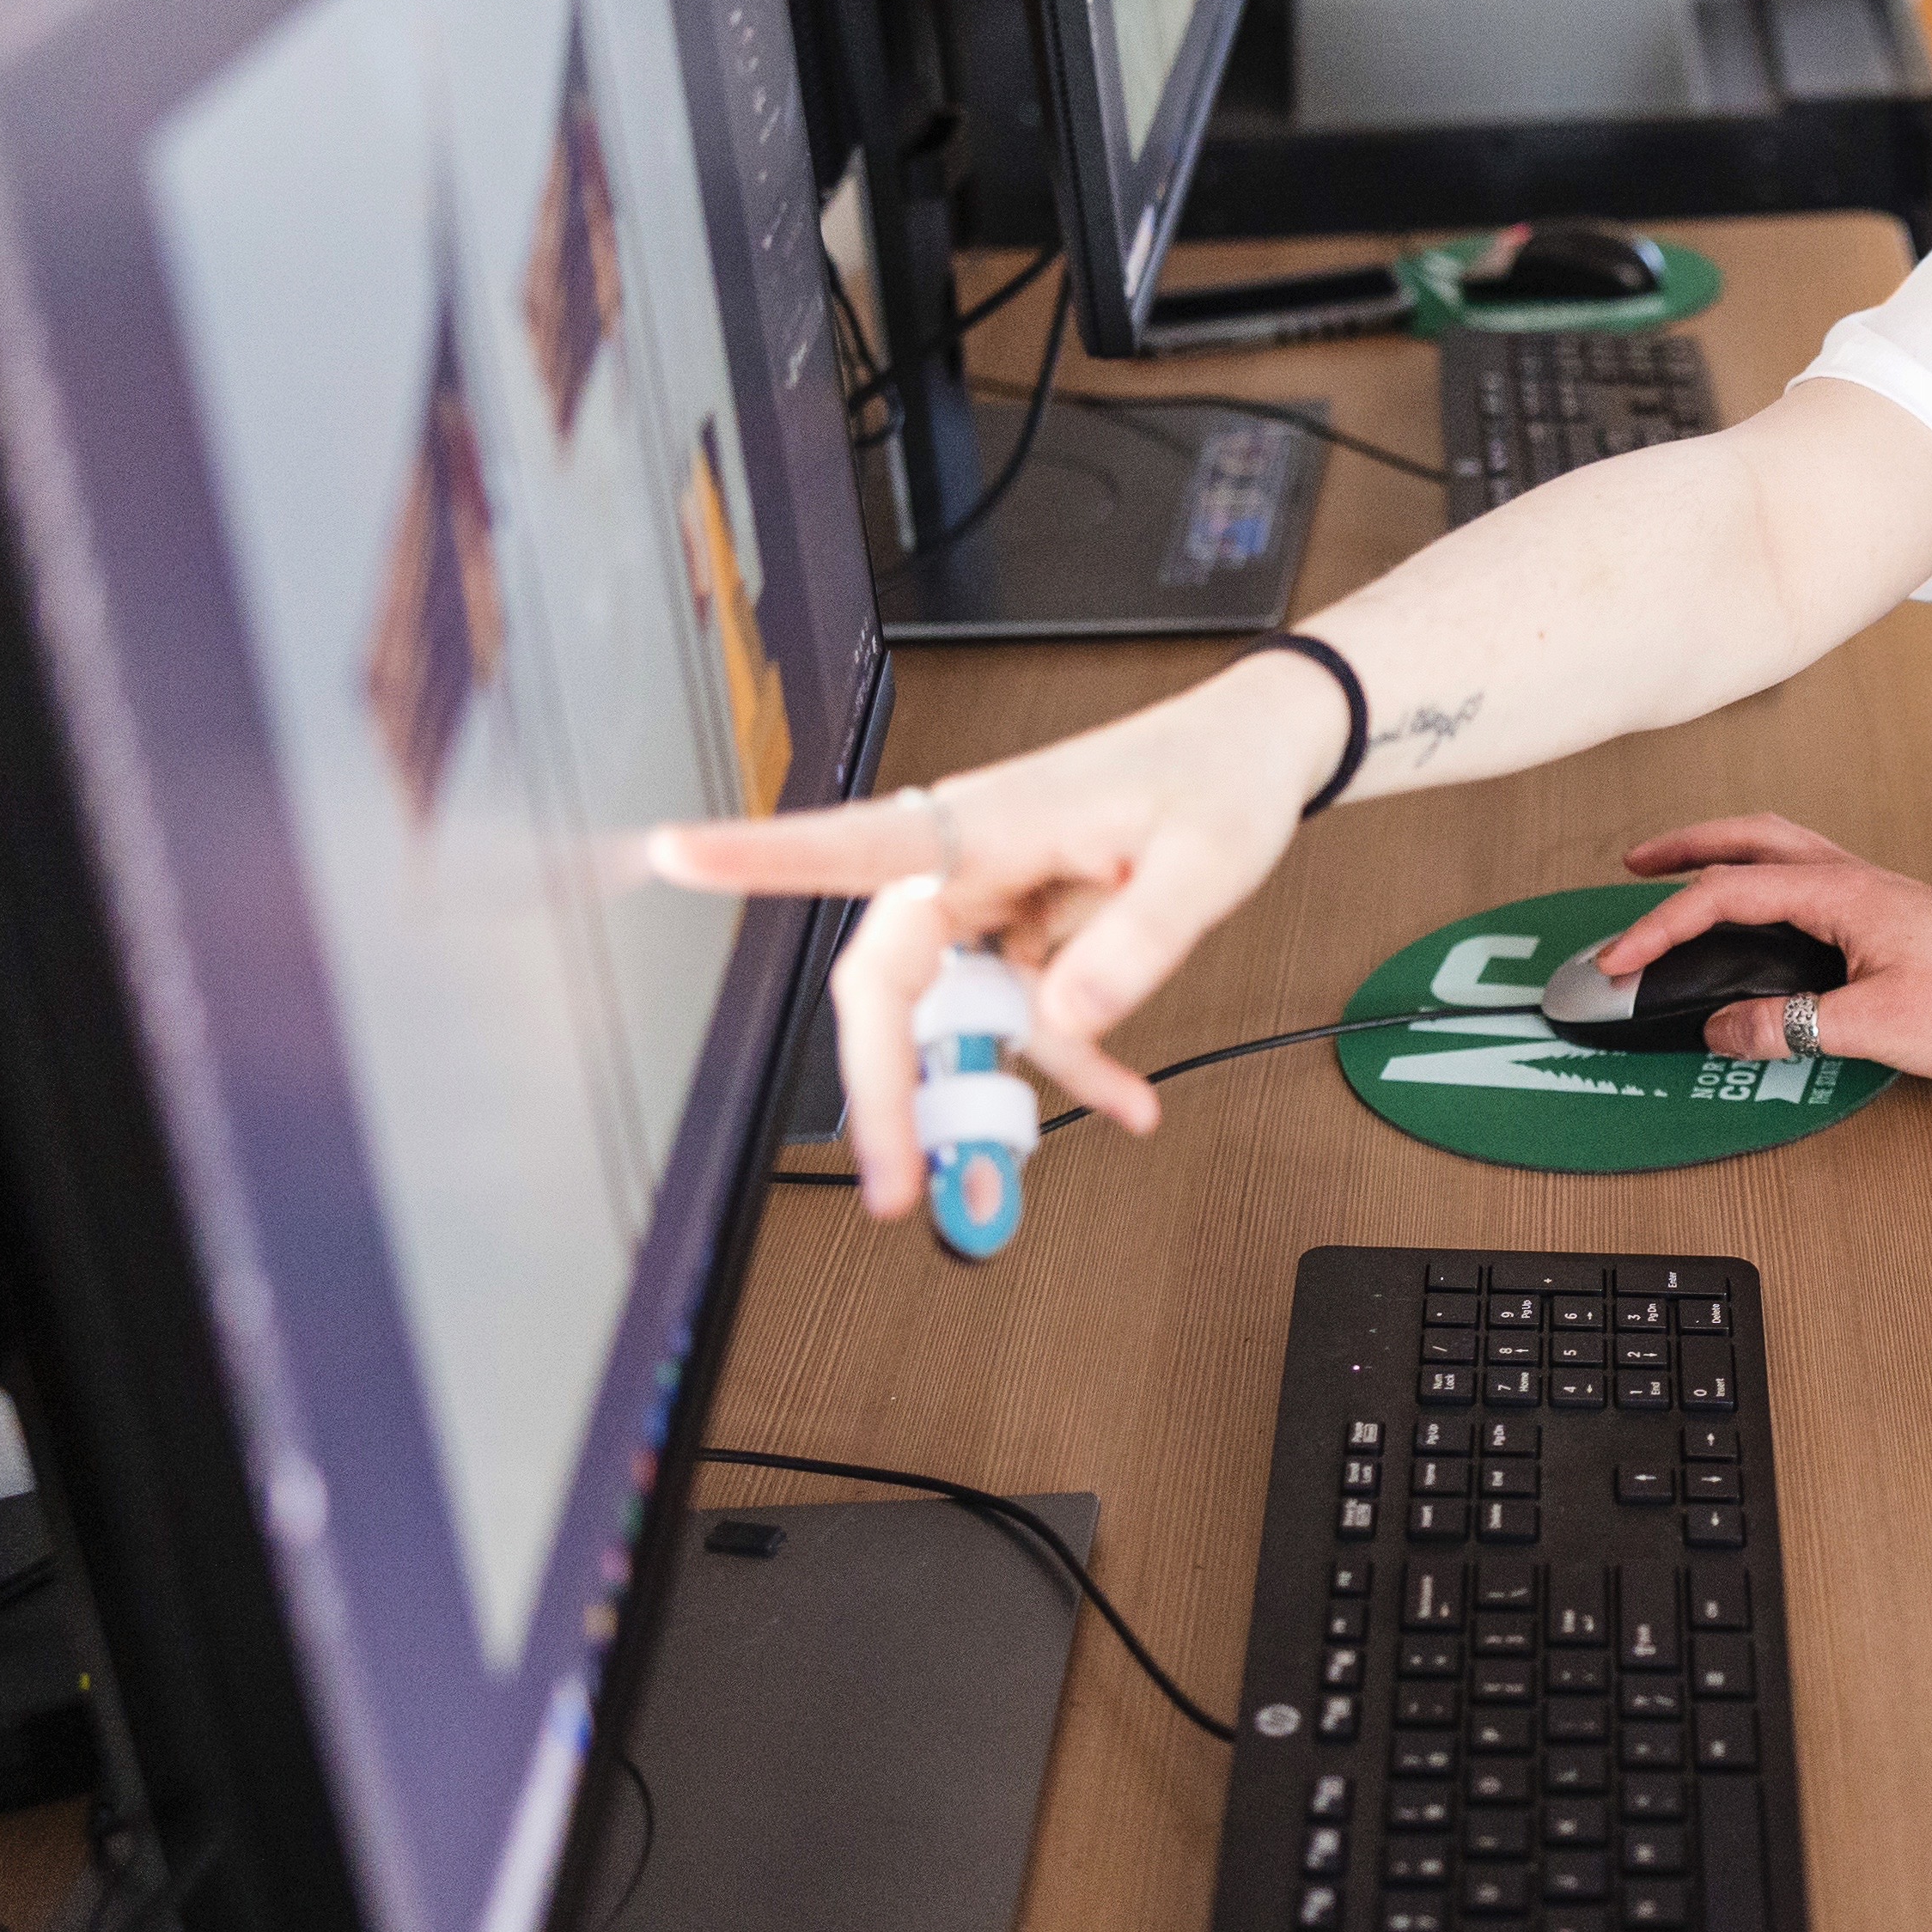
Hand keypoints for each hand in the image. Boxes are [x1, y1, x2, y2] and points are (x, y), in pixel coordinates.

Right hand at [646, 654, 1346, 1213]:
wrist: (1257, 749)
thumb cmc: (1220, 775)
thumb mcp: (1204, 862)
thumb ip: (1137, 942)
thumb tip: (1061, 1014)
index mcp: (992, 823)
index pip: (855, 842)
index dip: (756, 855)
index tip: (674, 853)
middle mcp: (972, 862)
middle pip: (888, 982)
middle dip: (886, 1087)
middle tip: (897, 1179)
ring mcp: (996, 901)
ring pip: (947, 1015)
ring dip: (976, 1094)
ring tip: (1003, 1182)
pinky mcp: (1027, 931)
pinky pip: (1018, 1015)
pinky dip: (1063, 1063)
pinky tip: (1123, 1102)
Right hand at [1611, 818, 1931, 1087]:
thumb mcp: (1876, 1026)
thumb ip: (1789, 1026)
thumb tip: (1720, 1029)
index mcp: (1841, 892)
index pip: (1726, 894)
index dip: (1662, 926)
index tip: (1620, 960)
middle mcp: (1852, 877)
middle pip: (1749, 839)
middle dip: (1684, 846)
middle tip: (1634, 864)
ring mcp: (1870, 891)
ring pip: (1779, 849)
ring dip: (1723, 853)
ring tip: (1681, 874)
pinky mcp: (1885, 913)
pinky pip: (1806, 876)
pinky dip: (1763, 877)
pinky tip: (1759, 909)